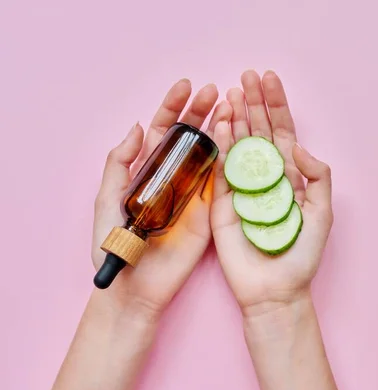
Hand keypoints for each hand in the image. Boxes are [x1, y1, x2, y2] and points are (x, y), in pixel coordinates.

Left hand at [92, 79, 231, 317]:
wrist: (137, 285)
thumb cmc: (116, 245)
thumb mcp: (107, 199)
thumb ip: (119, 164)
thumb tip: (138, 126)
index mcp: (149, 170)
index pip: (163, 131)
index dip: (173, 106)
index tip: (185, 86)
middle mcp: (174, 176)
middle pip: (190, 136)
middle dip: (201, 111)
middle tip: (215, 91)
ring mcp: (194, 192)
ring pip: (210, 153)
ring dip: (220, 128)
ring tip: (231, 106)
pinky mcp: (209, 210)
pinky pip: (221, 181)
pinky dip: (230, 159)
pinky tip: (238, 138)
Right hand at [210, 70, 333, 315]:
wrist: (275, 289)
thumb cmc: (302, 255)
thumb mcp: (322, 213)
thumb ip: (318, 176)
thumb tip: (296, 145)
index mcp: (289, 177)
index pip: (282, 133)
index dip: (277, 106)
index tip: (270, 80)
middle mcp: (264, 177)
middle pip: (257, 132)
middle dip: (253, 103)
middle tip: (246, 76)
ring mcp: (241, 188)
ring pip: (236, 145)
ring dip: (234, 117)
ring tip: (231, 92)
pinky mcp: (221, 203)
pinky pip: (219, 169)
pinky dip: (218, 145)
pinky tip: (219, 122)